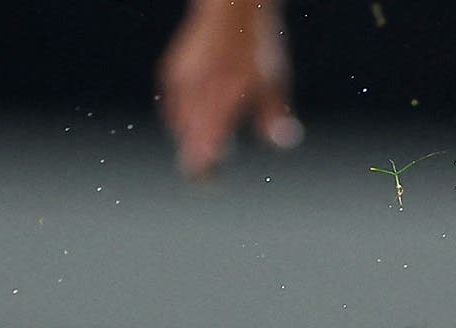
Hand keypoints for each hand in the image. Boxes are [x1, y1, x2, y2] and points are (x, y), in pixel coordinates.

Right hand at [157, 0, 300, 179]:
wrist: (230, 7)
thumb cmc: (257, 46)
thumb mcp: (273, 81)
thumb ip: (274, 115)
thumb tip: (284, 142)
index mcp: (227, 93)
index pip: (209, 139)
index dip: (206, 164)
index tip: (212, 181)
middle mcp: (201, 88)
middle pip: (190, 138)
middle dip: (198, 161)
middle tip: (210, 178)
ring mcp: (182, 81)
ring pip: (180, 126)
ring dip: (190, 142)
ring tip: (205, 151)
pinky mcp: (171, 74)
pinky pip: (172, 110)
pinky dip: (181, 122)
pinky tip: (192, 127)